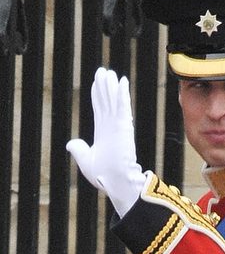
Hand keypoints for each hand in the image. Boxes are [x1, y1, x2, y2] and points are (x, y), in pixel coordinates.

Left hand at [67, 68, 145, 216]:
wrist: (115, 181)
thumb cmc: (103, 176)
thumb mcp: (86, 161)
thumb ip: (79, 150)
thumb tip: (71, 143)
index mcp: (103, 134)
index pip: (99, 110)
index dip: (98, 96)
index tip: (97, 84)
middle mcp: (111, 127)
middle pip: (107, 101)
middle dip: (105, 87)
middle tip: (104, 71)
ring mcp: (118, 126)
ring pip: (114, 100)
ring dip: (112, 86)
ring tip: (110, 72)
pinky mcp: (124, 126)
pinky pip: (122, 105)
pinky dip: (122, 93)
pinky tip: (122, 81)